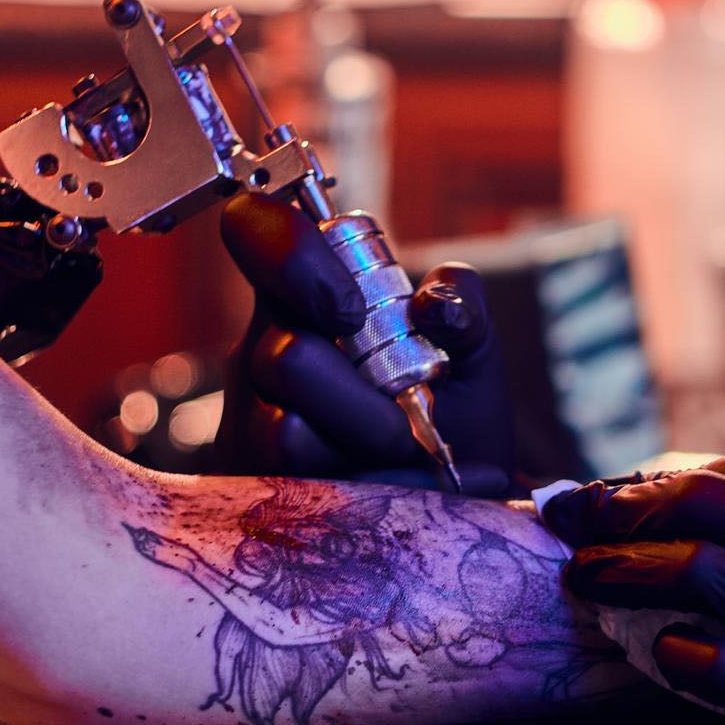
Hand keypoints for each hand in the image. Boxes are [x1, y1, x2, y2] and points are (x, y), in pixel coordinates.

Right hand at [214, 194, 513, 494]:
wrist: (452, 497)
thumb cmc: (449, 408)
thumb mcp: (472, 349)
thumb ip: (466, 303)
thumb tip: (433, 307)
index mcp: (304, 295)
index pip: (253, 227)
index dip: (292, 256)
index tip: (351, 312)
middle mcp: (264, 348)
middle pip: (287, 357)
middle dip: (364, 398)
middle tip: (403, 417)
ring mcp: (252, 420)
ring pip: (288, 432)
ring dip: (367, 447)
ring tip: (402, 453)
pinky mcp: (257, 483)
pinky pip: (299, 489)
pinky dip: (367, 489)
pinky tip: (387, 487)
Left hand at [543, 453, 724, 724]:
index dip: (664, 480)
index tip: (619, 486)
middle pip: (694, 509)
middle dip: (616, 509)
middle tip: (566, 516)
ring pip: (685, 576)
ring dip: (619, 573)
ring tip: (582, 575)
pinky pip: (709, 664)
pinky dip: (676, 657)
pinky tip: (663, 654)